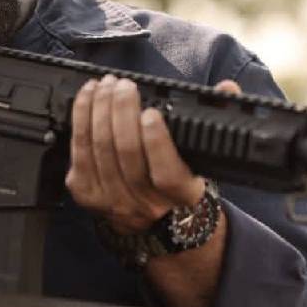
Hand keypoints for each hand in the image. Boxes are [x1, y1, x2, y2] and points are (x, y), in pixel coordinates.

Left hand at [66, 75, 240, 234]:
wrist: (154, 220)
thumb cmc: (180, 177)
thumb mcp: (204, 156)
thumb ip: (217, 118)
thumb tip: (227, 88)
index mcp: (182, 196)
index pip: (166, 174)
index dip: (156, 143)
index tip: (151, 113)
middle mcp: (146, 204)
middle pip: (127, 155)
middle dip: (121, 113)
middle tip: (123, 86)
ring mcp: (112, 201)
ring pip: (101, 150)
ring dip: (99, 110)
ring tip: (105, 85)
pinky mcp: (86, 193)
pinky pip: (79, 151)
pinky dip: (81, 119)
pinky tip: (87, 97)